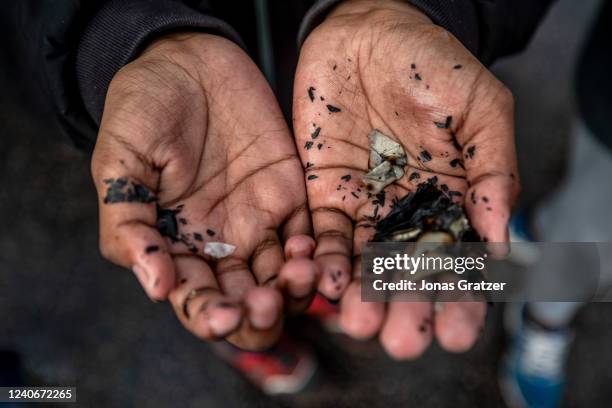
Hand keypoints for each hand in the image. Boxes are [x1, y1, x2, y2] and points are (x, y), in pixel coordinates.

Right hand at [92, 33, 316, 349]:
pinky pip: (311, 236)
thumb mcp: (119, 162)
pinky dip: (317, 253)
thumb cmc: (143, 109)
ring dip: (294, 289)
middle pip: (248, 302)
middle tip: (265, 305)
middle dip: (260, 316)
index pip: (197, 301)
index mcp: (176, 246)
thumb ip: (128, 224)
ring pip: (284, 277)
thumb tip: (156, 288)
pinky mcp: (291, 195)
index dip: (211, 318)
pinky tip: (314, 252)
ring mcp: (260, 222)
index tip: (226, 317)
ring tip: (297, 275)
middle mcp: (221, 244)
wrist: (187, 61)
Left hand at [293, 0, 518, 357]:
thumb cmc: (432, 61)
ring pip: (363, 263)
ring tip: (359, 324)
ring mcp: (365, 205)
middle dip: (405, 308)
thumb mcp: (480, 108)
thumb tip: (501, 238)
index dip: (461, 298)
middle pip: (408, 272)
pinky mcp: (324, 190)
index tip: (457, 329)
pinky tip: (324, 284)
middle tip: (404, 341)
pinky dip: (323, 259)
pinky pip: (323, 233)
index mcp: (452, 199)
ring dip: (360, 296)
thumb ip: (491, 170)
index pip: (459, 260)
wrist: (371, 29)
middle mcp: (407, 212)